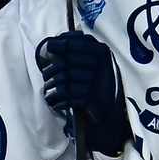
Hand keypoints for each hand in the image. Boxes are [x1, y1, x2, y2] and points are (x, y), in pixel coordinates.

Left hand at [35, 30, 125, 155]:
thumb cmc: (99, 89)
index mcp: (102, 53)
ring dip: (51, 87)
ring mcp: (97, 81)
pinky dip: (57, 100)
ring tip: (48, 93)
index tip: (50, 48)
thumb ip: (80, 50)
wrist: (112, 119)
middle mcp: (101, 64)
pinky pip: (67, 94)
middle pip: (66, 61)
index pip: (77, 44)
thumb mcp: (95, 65)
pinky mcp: (92, 97)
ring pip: (63, 78)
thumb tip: (59, 39)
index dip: (60, 45)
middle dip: (51, 70)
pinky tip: (55, 103)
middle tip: (46, 77)